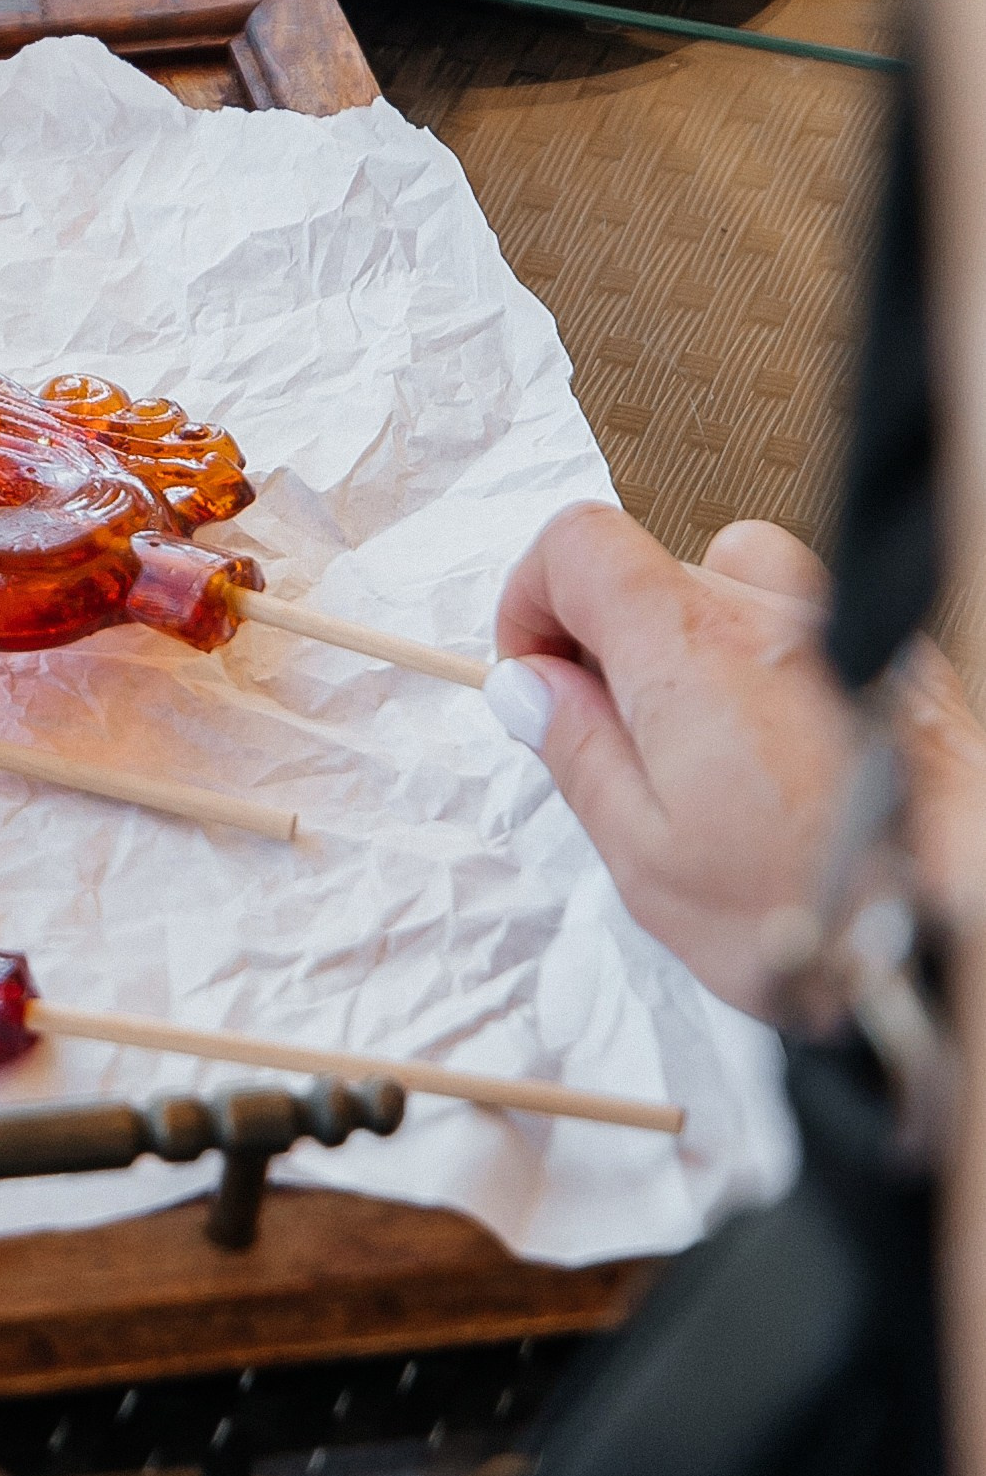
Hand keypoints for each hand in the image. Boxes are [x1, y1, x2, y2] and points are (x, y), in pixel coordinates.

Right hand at [488, 506, 985, 1009]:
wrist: (952, 933)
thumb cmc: (818, 914)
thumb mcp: (647, 856)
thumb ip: (578, 753)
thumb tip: (531, 690)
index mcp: (688, 648)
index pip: (579, 542)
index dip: (533, 597)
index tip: (536, 668)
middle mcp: (768, 614)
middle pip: (652, 573)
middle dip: (613, 647)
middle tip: (616, 740)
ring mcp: (841, 629)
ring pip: (732, 593)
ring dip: (694, 652)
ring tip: (702, 751)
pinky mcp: (897, 663)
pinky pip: (806, 630)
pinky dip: (770, 671)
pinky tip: (780, 758)